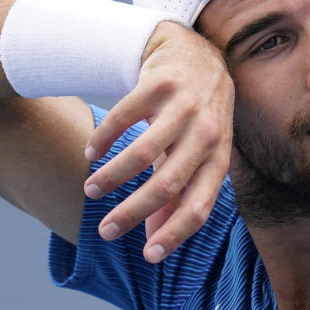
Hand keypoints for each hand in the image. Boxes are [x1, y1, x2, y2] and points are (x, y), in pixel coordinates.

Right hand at [82, 21, 233, 261]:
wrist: (196, 53)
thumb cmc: (197, 117)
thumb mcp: (197, 155)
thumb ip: (178, 196)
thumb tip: (155, 241)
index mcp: (218, 157)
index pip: (201, 205)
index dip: (176, 233)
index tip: (148, 256)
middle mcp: (206, 132)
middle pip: (166, 184)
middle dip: (131, 213)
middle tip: (104, 231)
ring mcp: (184, 106)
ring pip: (141, 152)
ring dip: (111, 177)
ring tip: (90, 191)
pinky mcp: (159, 83)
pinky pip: (123, 115)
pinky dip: (103, 138)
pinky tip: (91, 152)